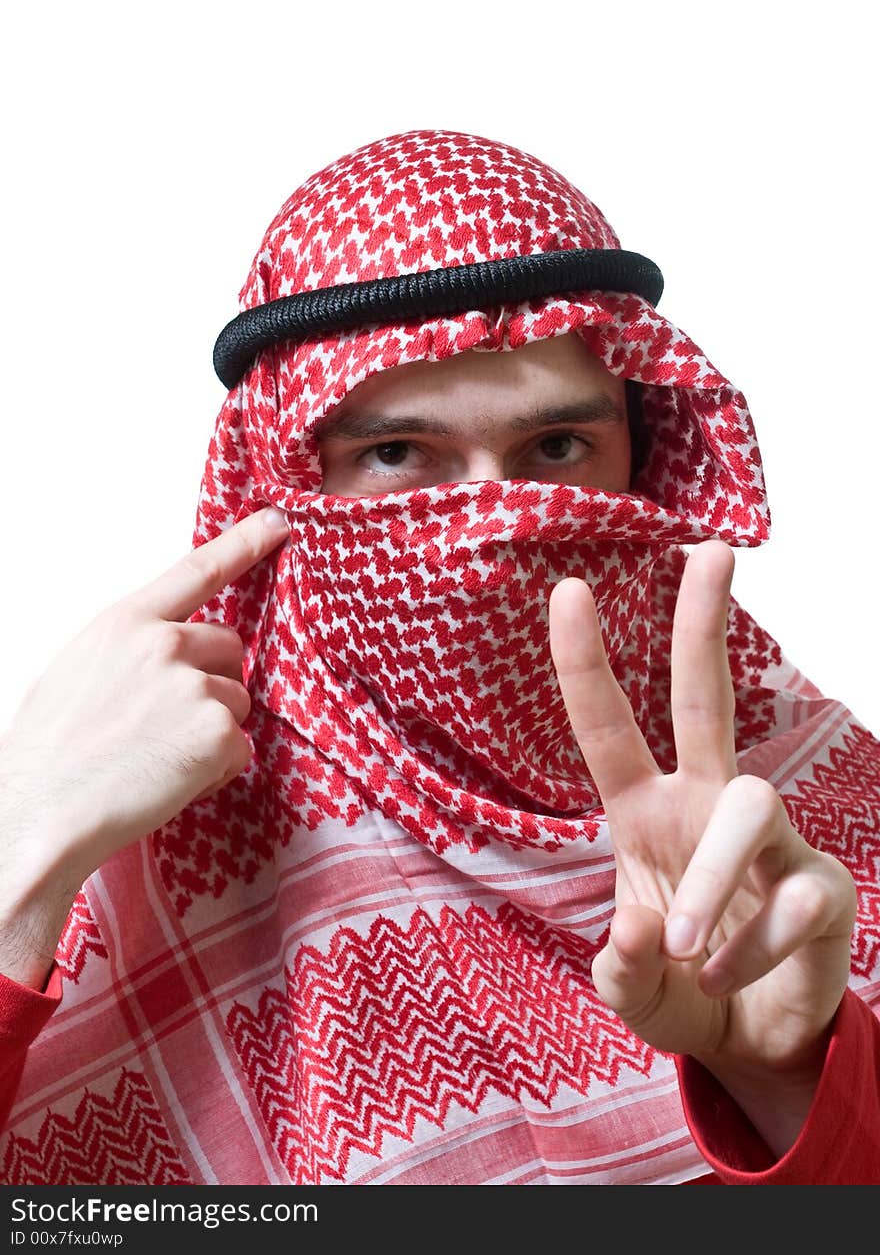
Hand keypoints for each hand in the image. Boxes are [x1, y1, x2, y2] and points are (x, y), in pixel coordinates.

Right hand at [0, 505, 289, 985]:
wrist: (37, 815)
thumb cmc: (51, 753)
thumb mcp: (81, 670)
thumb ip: (132, 649)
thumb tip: (170, 653)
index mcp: (125, 623)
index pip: (197, 570)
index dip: (244, 543)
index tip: (278, 521)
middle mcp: (165, 645)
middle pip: (231, 648)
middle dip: (214, 681)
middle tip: (165, 725)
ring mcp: (195, 687)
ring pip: (237, 701)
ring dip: (213, 731)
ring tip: (155, 759)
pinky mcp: (217, 734)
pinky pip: (240, 749)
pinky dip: (216, 771)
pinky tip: (169, 782)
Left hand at [548, 539, 856, 1155]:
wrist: (754, 1046)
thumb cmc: (680, 994)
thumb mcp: (629, 991)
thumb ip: (620, 966)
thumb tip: (640, 924)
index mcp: (646, 814)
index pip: (610, 729)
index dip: (587, 663)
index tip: (571, 588)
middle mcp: (705, 808)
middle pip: (705, 699)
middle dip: (702, 625)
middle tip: (709, 550)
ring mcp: (769, 840)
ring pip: (750, 803)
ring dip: (712, 881)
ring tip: (685, 952)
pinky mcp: (821, 883)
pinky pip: (791, 897)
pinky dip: (750, 950)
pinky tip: (726, 981)